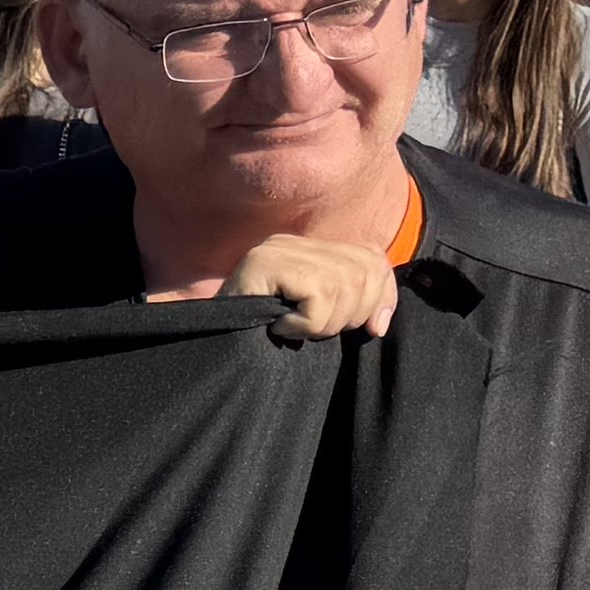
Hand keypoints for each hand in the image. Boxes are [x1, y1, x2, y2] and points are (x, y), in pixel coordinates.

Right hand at [226, 231, 398, 339]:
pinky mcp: (265, 264)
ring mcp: (277, 250)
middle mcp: (292, 242)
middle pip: (365, 270)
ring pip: (344, 285)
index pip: (371, 257)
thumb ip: (349, 305)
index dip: (382, 295)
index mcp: (306, 249)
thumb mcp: (313, 318)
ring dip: (326, 323)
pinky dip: (306, 324)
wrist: (207, 347)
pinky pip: (318, 296)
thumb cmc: (259, 338)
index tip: (373, 329)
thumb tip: (380, 323)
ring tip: (296, 329)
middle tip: (321, 330)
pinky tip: (281, 328)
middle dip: (356, 313)